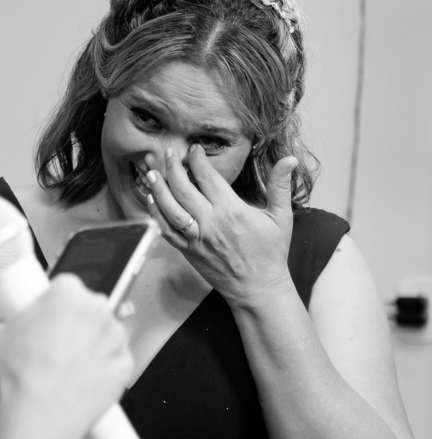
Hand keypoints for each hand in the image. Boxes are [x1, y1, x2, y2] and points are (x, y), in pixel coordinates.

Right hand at [0, 275, 132, 438]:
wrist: (40, 416)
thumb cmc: (21, 376)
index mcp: (67, 293)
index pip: (66, 286)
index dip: (56, 302)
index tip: (50, 317)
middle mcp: (96, 309)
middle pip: (89, 307)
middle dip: (76, 321)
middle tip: (57, 343)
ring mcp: (115, 336)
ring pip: (106, 332)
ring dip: (93, 342)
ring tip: (70, 364)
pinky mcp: (125, 363)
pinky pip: (117, 359)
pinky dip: (106, 367)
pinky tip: (84, 378)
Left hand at [143, 145, 296, 306]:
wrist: (258, 289)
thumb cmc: (270, 253)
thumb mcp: (281, 217)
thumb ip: (280, 185)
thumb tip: (290, 159)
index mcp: (231, 211)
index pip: (208, 178)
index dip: (198, 160)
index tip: (194, 149)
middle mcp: (210, 223)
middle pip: (183, 189)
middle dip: (172, 167)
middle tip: (167, 152)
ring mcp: (196, 239)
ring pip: (169, 209)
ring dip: (157, 189)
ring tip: (149, 171)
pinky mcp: (188, 252)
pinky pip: (166, 231)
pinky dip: (156, 215)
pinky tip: (151, 201)